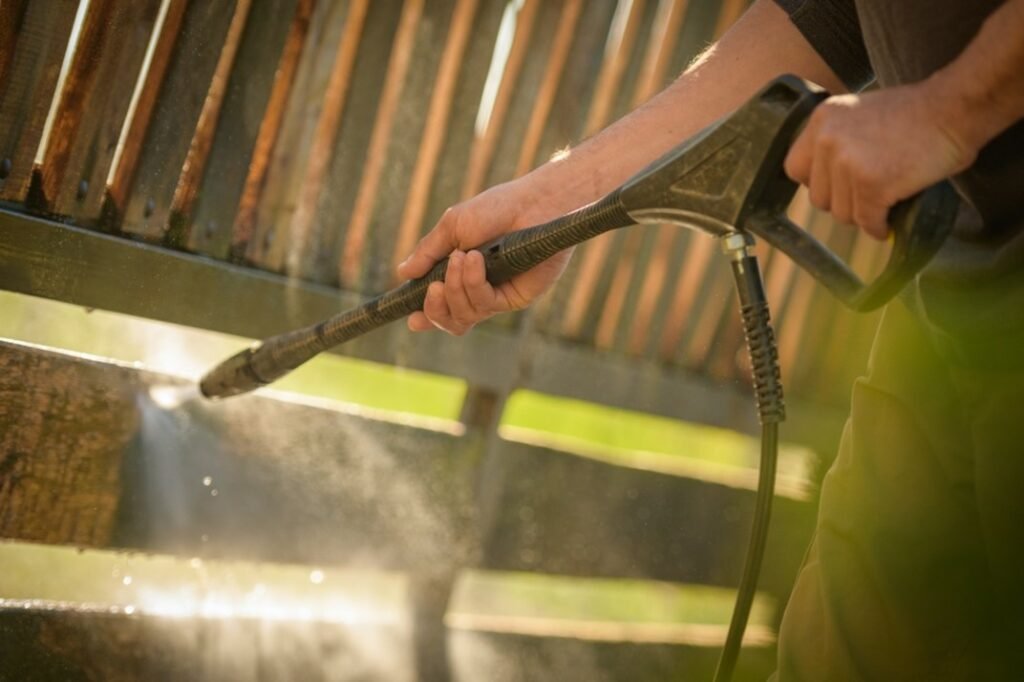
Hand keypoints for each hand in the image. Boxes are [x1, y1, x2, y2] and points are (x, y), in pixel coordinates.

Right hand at [397, 178, 577, 335]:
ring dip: (456, 289)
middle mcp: (477, 291)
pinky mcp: (515, 297)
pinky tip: (476, 260)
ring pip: (464, 316)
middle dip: (435, 308)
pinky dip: (473, 283)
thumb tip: (403, 272)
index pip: (441, 306)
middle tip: (434, 287)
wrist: (533, 204)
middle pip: (451, 321)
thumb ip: (429, 252)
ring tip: (461, 258)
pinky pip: (486, 304)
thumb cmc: (496, 209)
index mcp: (459, 276)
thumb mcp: (453, 226)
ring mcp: (497, 297)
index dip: (426, 316)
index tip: (412, 319)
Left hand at [784, 81, 973, 238]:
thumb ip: (837, 140)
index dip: (817, 183)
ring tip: (883, 204)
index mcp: (822, 120)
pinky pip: (867, 222)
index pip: (794, 168)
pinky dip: (878, 228)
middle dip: (843, 202)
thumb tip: (826, 179)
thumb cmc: (916, 112)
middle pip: (818, 198)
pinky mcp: (872, 185)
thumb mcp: (860, 113)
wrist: (956, 107)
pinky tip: (888, 223)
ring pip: (841, 213)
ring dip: (862, 215)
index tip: (837, 187)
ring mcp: (848, 164)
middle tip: (867, 198)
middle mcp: (828, 140)